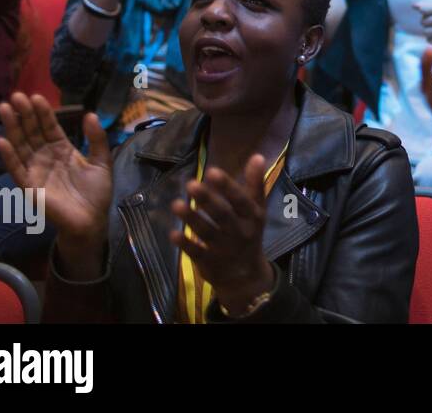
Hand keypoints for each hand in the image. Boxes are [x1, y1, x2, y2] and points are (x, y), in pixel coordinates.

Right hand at [0, 93, 112, 243]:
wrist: (92, 220)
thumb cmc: (96, 192)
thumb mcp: (102, 161)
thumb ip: (97, 139)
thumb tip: (90, 114)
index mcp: (62, 150)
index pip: (50, 127)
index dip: (43, 113)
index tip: (37, 96)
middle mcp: (46, 157)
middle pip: (32, 132)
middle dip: (25, 114)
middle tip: (17, 96)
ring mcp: (36, 170)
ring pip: (21, 145)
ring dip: (12, 128)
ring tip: (5, 108)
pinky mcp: (29, 186)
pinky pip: (17, 169)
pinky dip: (9, 156)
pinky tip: (2, 141)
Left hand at [170, 157, 274, 314]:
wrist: (246, 276)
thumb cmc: (249, 234)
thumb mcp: (256, 211)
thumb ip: (255, 184)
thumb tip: (257, 155)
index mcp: (252, 217)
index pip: (241, 200)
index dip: (227, 187)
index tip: (212, 172)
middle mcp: (240, 232)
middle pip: (223, 215)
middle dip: (207, 200)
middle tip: (191, 184)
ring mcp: (224, 249)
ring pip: (207, 232)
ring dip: (192, 218)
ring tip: (176, 204)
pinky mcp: (209, 262)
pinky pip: (196, 252)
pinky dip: (185, 243)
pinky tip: (173, 233)